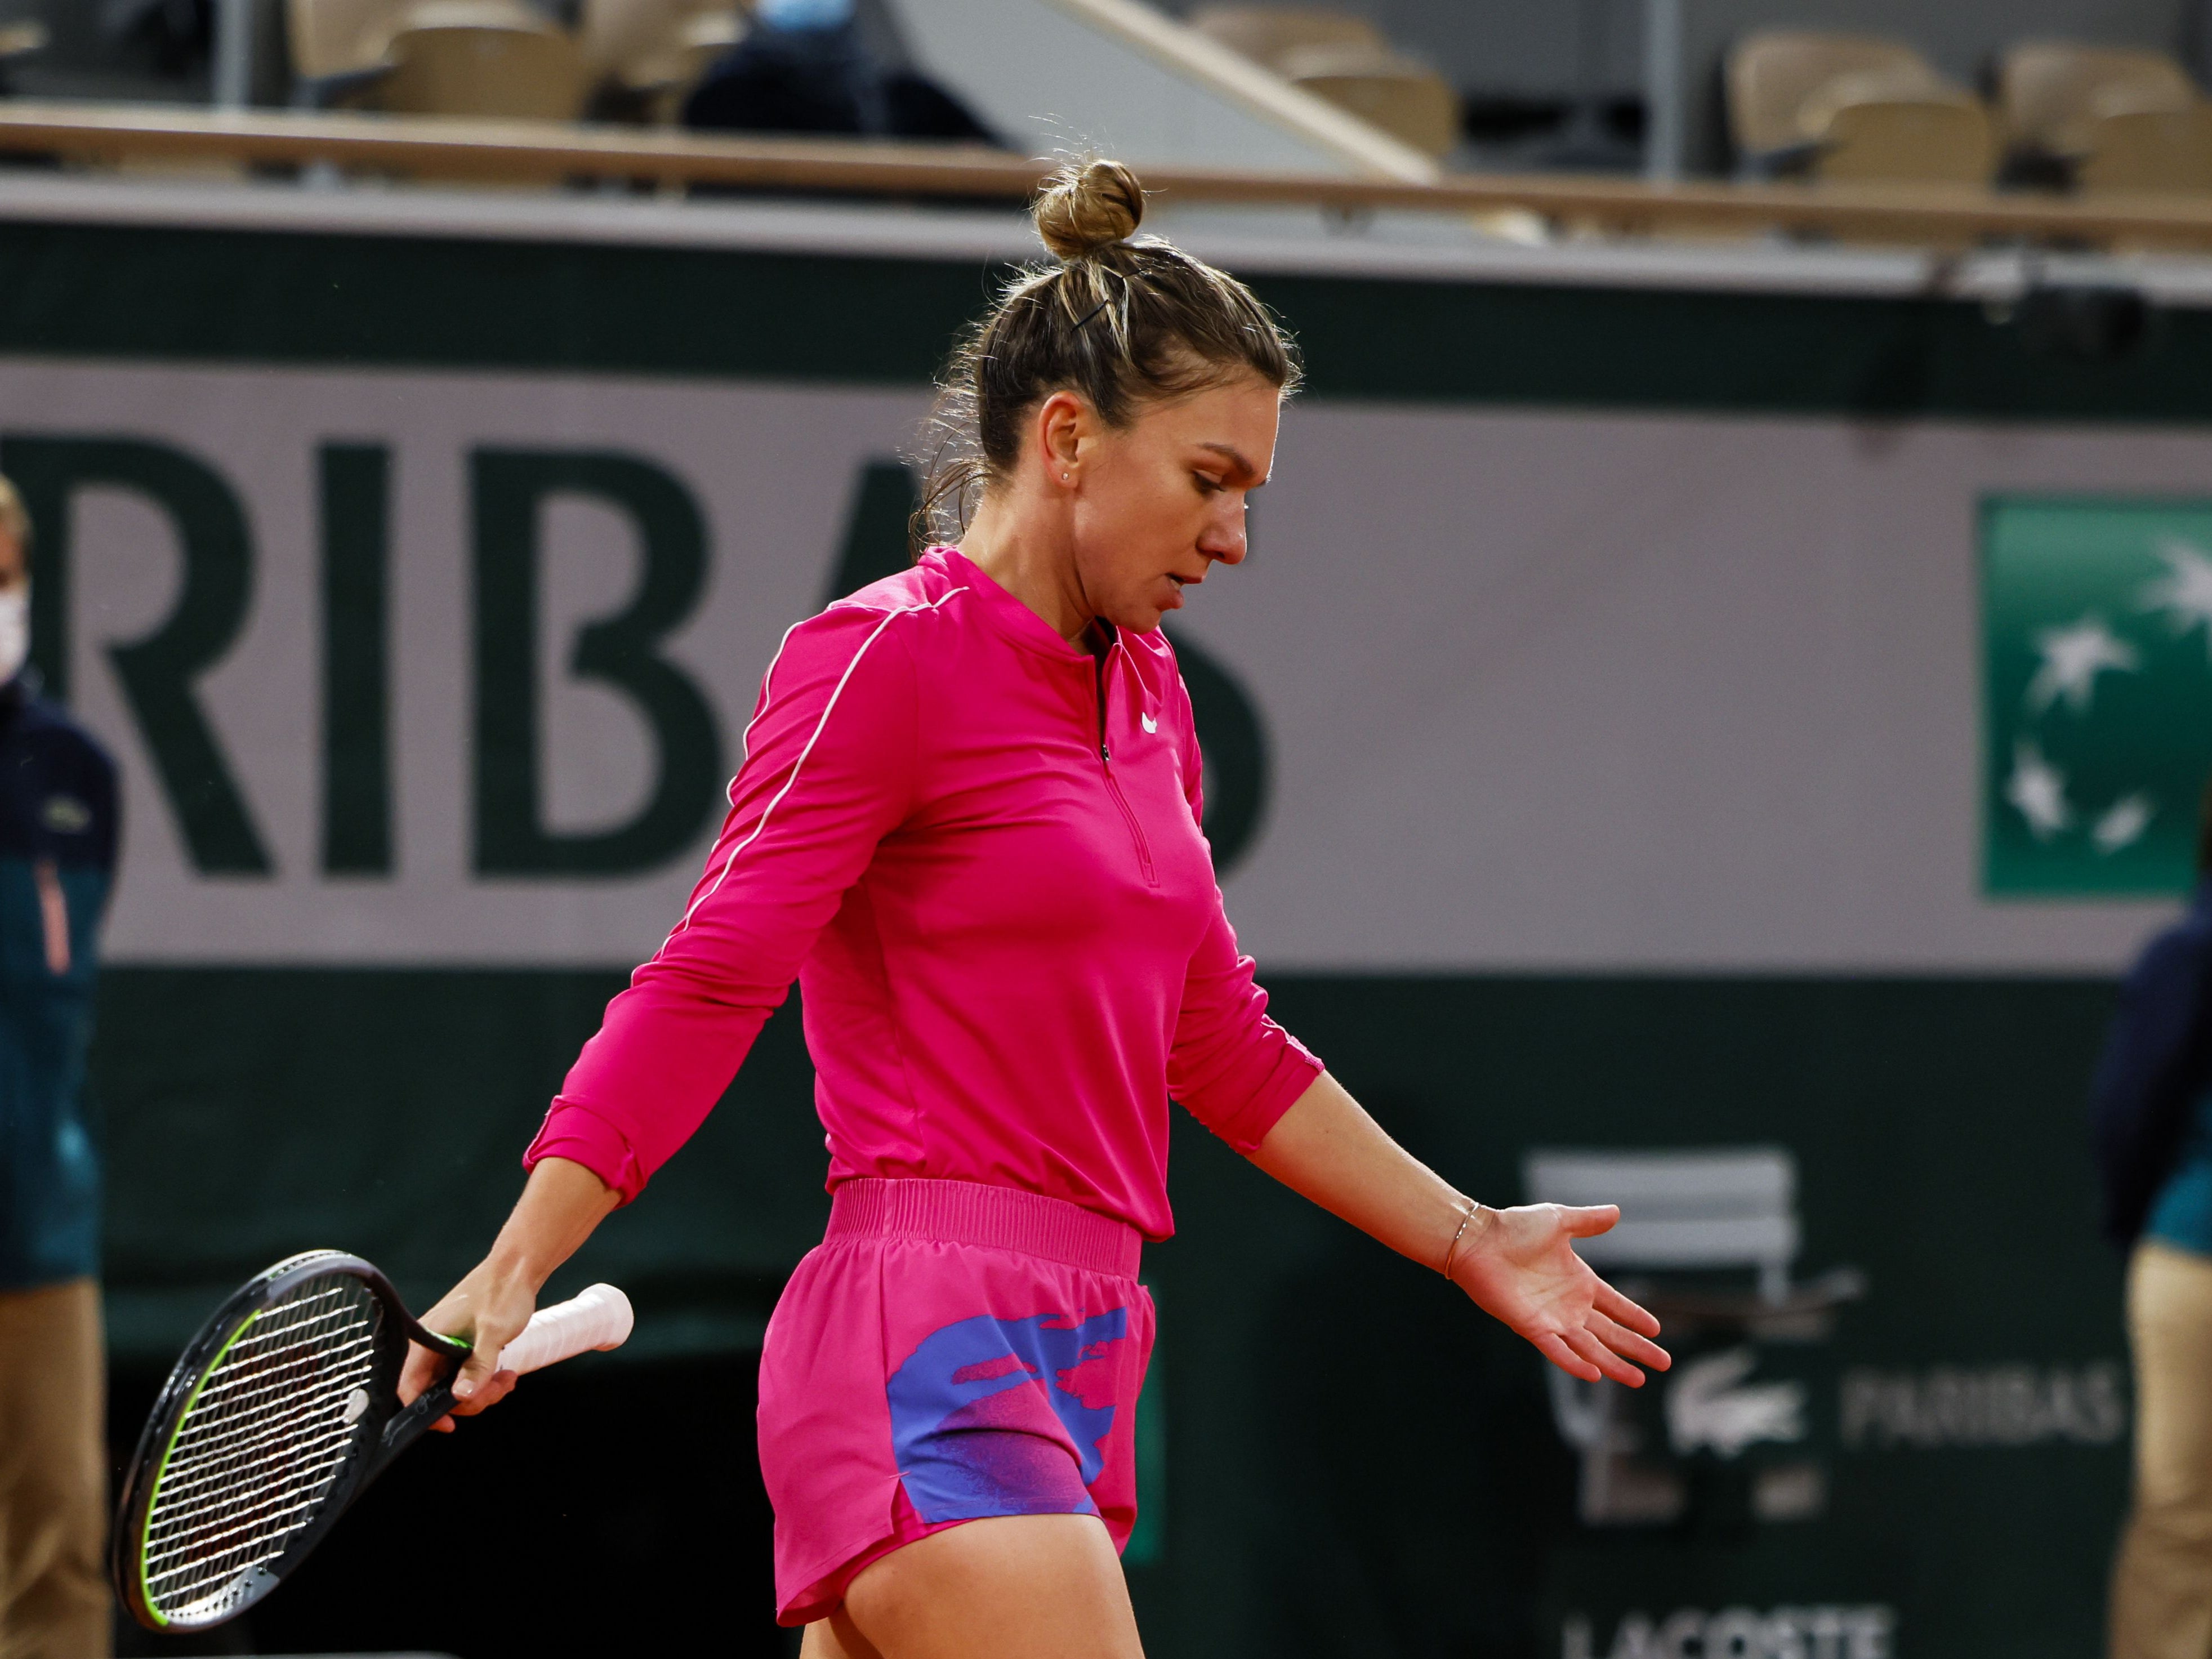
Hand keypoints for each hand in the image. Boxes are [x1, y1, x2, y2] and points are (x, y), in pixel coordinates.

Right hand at [395, 1261, 537, 1432]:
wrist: (518, 1268)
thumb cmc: (502, 1292)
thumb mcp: (493, 1332)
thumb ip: (478, 1365)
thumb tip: (462, 1397)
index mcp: (426, 1340)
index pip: (410, 1387)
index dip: (425, 1412)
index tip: (449, 1425)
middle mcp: (432, 1346)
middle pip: (437, 1393)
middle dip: (469, 1399)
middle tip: (497, 1390)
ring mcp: (447, 1348)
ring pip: (456, 1387)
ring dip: (483, 1391)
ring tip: (508, 1378)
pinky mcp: (462, 1348)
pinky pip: (468, 1376)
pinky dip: (486, 1381)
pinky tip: (506, 1374)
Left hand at [1450, 1203, 1669, 1385]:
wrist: (1478, 1239)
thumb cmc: (1514, 1228)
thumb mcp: (1559, 1220)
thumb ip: (1588, 1221)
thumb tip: (1616, 1211)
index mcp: (1578, 1280)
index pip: (1615, 1304)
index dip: (1635, 1316)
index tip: (1657, 1330)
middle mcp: (1568, 1304)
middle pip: (1610, 1331)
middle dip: (1636, 1347)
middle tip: (1663, 1363)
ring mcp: (1551, 1318)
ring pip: (1590, 1347)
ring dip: (1614, 1364)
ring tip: (1638, 1380)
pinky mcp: (1531, 1327)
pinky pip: (1557, 1351)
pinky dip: (1575, 1363)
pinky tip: (1595, 1375)